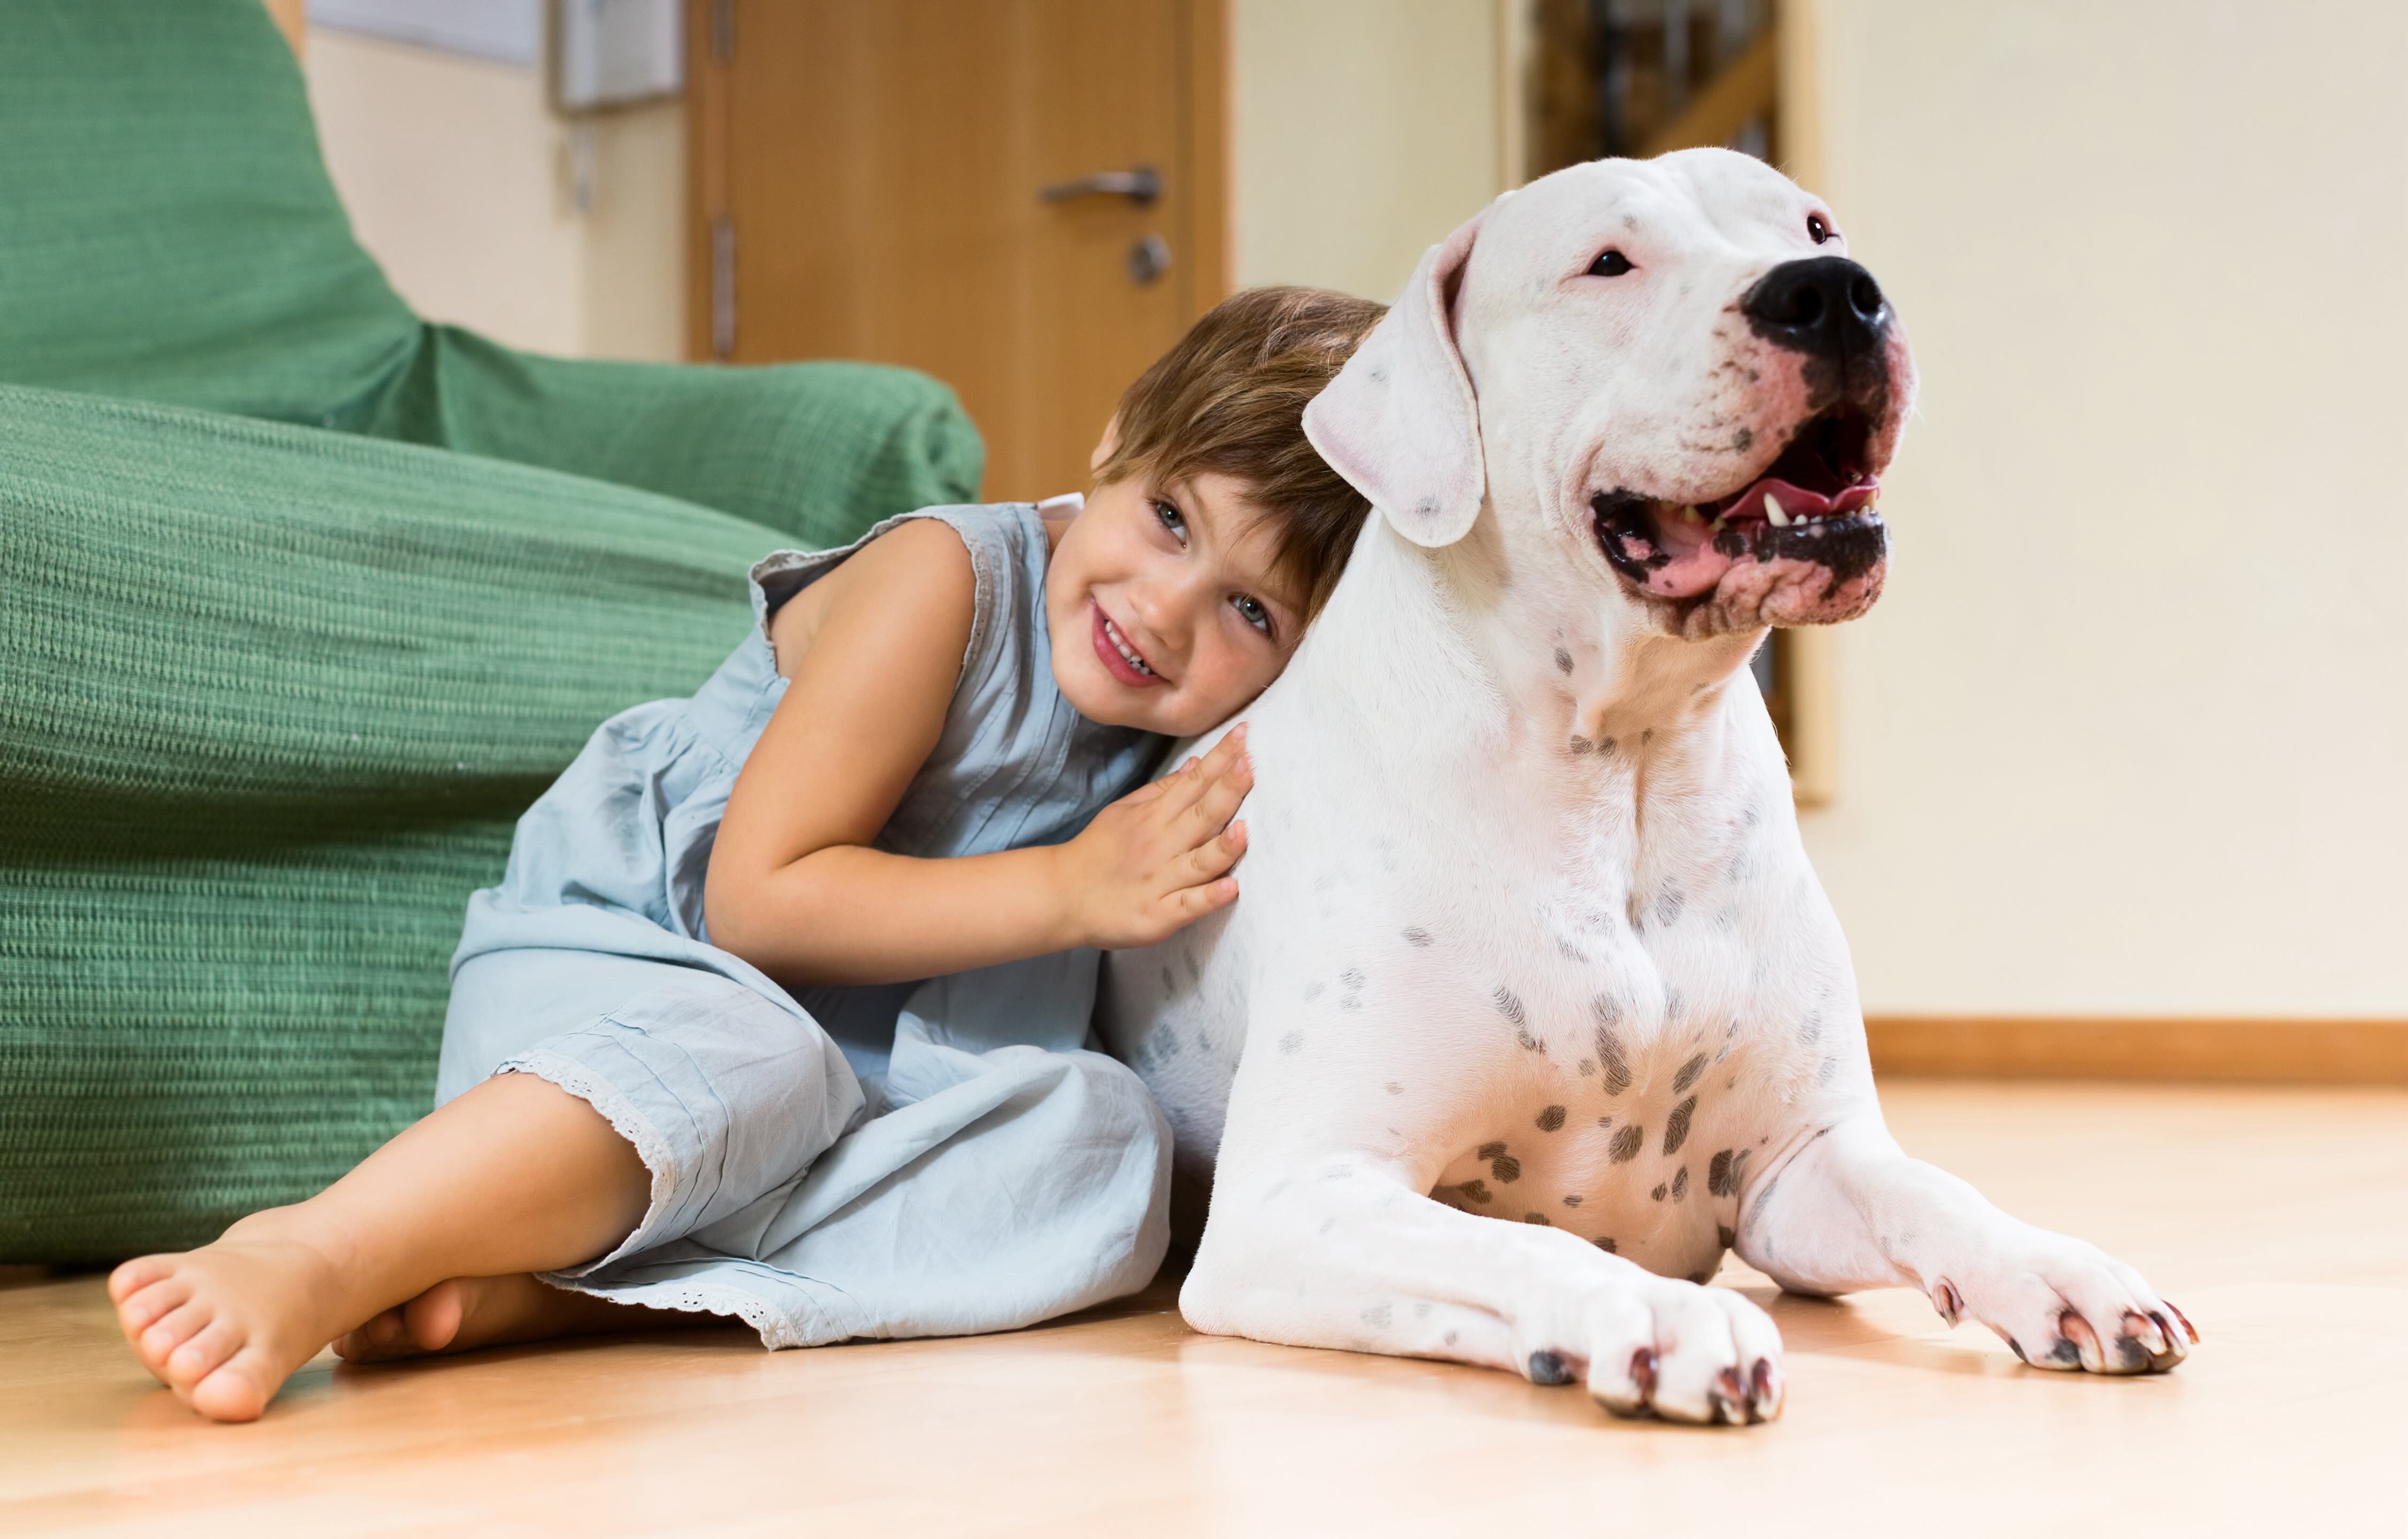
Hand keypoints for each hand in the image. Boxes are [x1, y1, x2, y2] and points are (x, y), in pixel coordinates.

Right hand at [1056, 724, 1251, 949]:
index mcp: (1155, 817)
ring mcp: (1160, 882)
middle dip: (1227, 790)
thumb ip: (1163, 789)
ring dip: (1223, 847)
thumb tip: (1197, 762)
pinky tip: (1230, 888)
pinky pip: (1187, 906)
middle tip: (1250, 764)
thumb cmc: (1099, 851)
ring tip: (1245, 830)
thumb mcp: (1125, 811)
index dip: (1220, 758)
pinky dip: (1208, 897)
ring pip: (1199, 862)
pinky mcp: (1157, 916)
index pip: (1194, 782)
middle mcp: (1161, 845)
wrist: (1062, 896)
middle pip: (1202, 816)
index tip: (1244, 734)